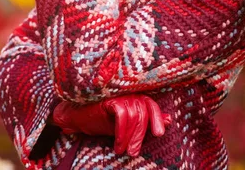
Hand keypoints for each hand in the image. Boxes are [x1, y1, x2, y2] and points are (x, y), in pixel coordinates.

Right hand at [51, 94, 170, 156]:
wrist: (75, 116)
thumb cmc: (100, 119)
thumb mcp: (125, 124)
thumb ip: (145, 120)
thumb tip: (168, 120)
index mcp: (134, 97)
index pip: (150, 104)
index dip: (157, 118)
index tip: (159, 134)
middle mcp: (128, 93)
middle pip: (143, 112)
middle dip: (141, 135)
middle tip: (134, 152)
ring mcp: (119, 94)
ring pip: (134, 115)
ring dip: (130, 137)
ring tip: (123, 150)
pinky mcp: (109, 98)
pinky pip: (122, 116)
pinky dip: (121, 133)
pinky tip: (117, 144)